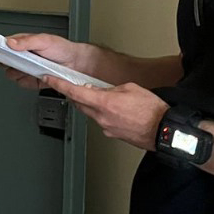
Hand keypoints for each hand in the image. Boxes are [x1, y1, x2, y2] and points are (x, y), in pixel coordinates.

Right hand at [2, 33, 89, 89]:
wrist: (77, 64)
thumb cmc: (63, 49)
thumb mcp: (44, 40)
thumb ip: (27, 41)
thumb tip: (10, 42)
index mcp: (24, 44)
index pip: (6, 45)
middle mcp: (25, 56)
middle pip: (7, 62)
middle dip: (10, 64)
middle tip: (18, 62)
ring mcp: (29, 69)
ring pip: (13, 74)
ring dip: (18, 74)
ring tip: (30, 69)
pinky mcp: (34, 80)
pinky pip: (24, 84)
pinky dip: (27, 82)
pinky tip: (34, 78)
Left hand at [41, 77, 169, 150]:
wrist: (164, 130)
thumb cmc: (153, 110)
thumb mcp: (131, 88)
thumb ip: (111, 88)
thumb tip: (102, 90)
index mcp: (104, 102)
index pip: (74, 92)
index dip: (59, 85)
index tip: (49, 79)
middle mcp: (101, 117)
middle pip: (79, 104)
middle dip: (75, 94)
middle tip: (74, 85)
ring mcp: (106, 127)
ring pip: (90, 113)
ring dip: (91, 104)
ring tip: (104, 97)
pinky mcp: (112, 134)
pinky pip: (101, 121)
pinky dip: (103, 114)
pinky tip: (115, 110)